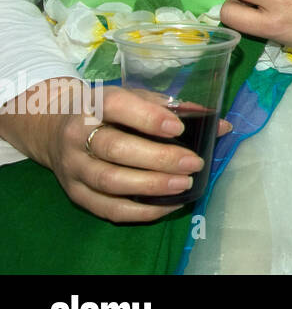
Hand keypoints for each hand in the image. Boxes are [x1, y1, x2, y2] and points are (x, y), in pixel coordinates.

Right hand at [0, 79, 229, 222]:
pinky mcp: (74, 194)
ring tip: (184, 184)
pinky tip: (169, 205)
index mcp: (95, 104)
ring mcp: (74, 167)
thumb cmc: (107, 110)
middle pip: (115, 149)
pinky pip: (107, 208)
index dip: (149, 118)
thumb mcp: (134, 97)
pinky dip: (141, 211)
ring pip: (110, 181)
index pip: (118, 107)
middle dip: (158, 159)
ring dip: (151, 186)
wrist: (54, 127)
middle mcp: (78, 135)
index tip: (179, 129)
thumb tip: (221, 125)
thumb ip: (175, 108)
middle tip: (193, 163)